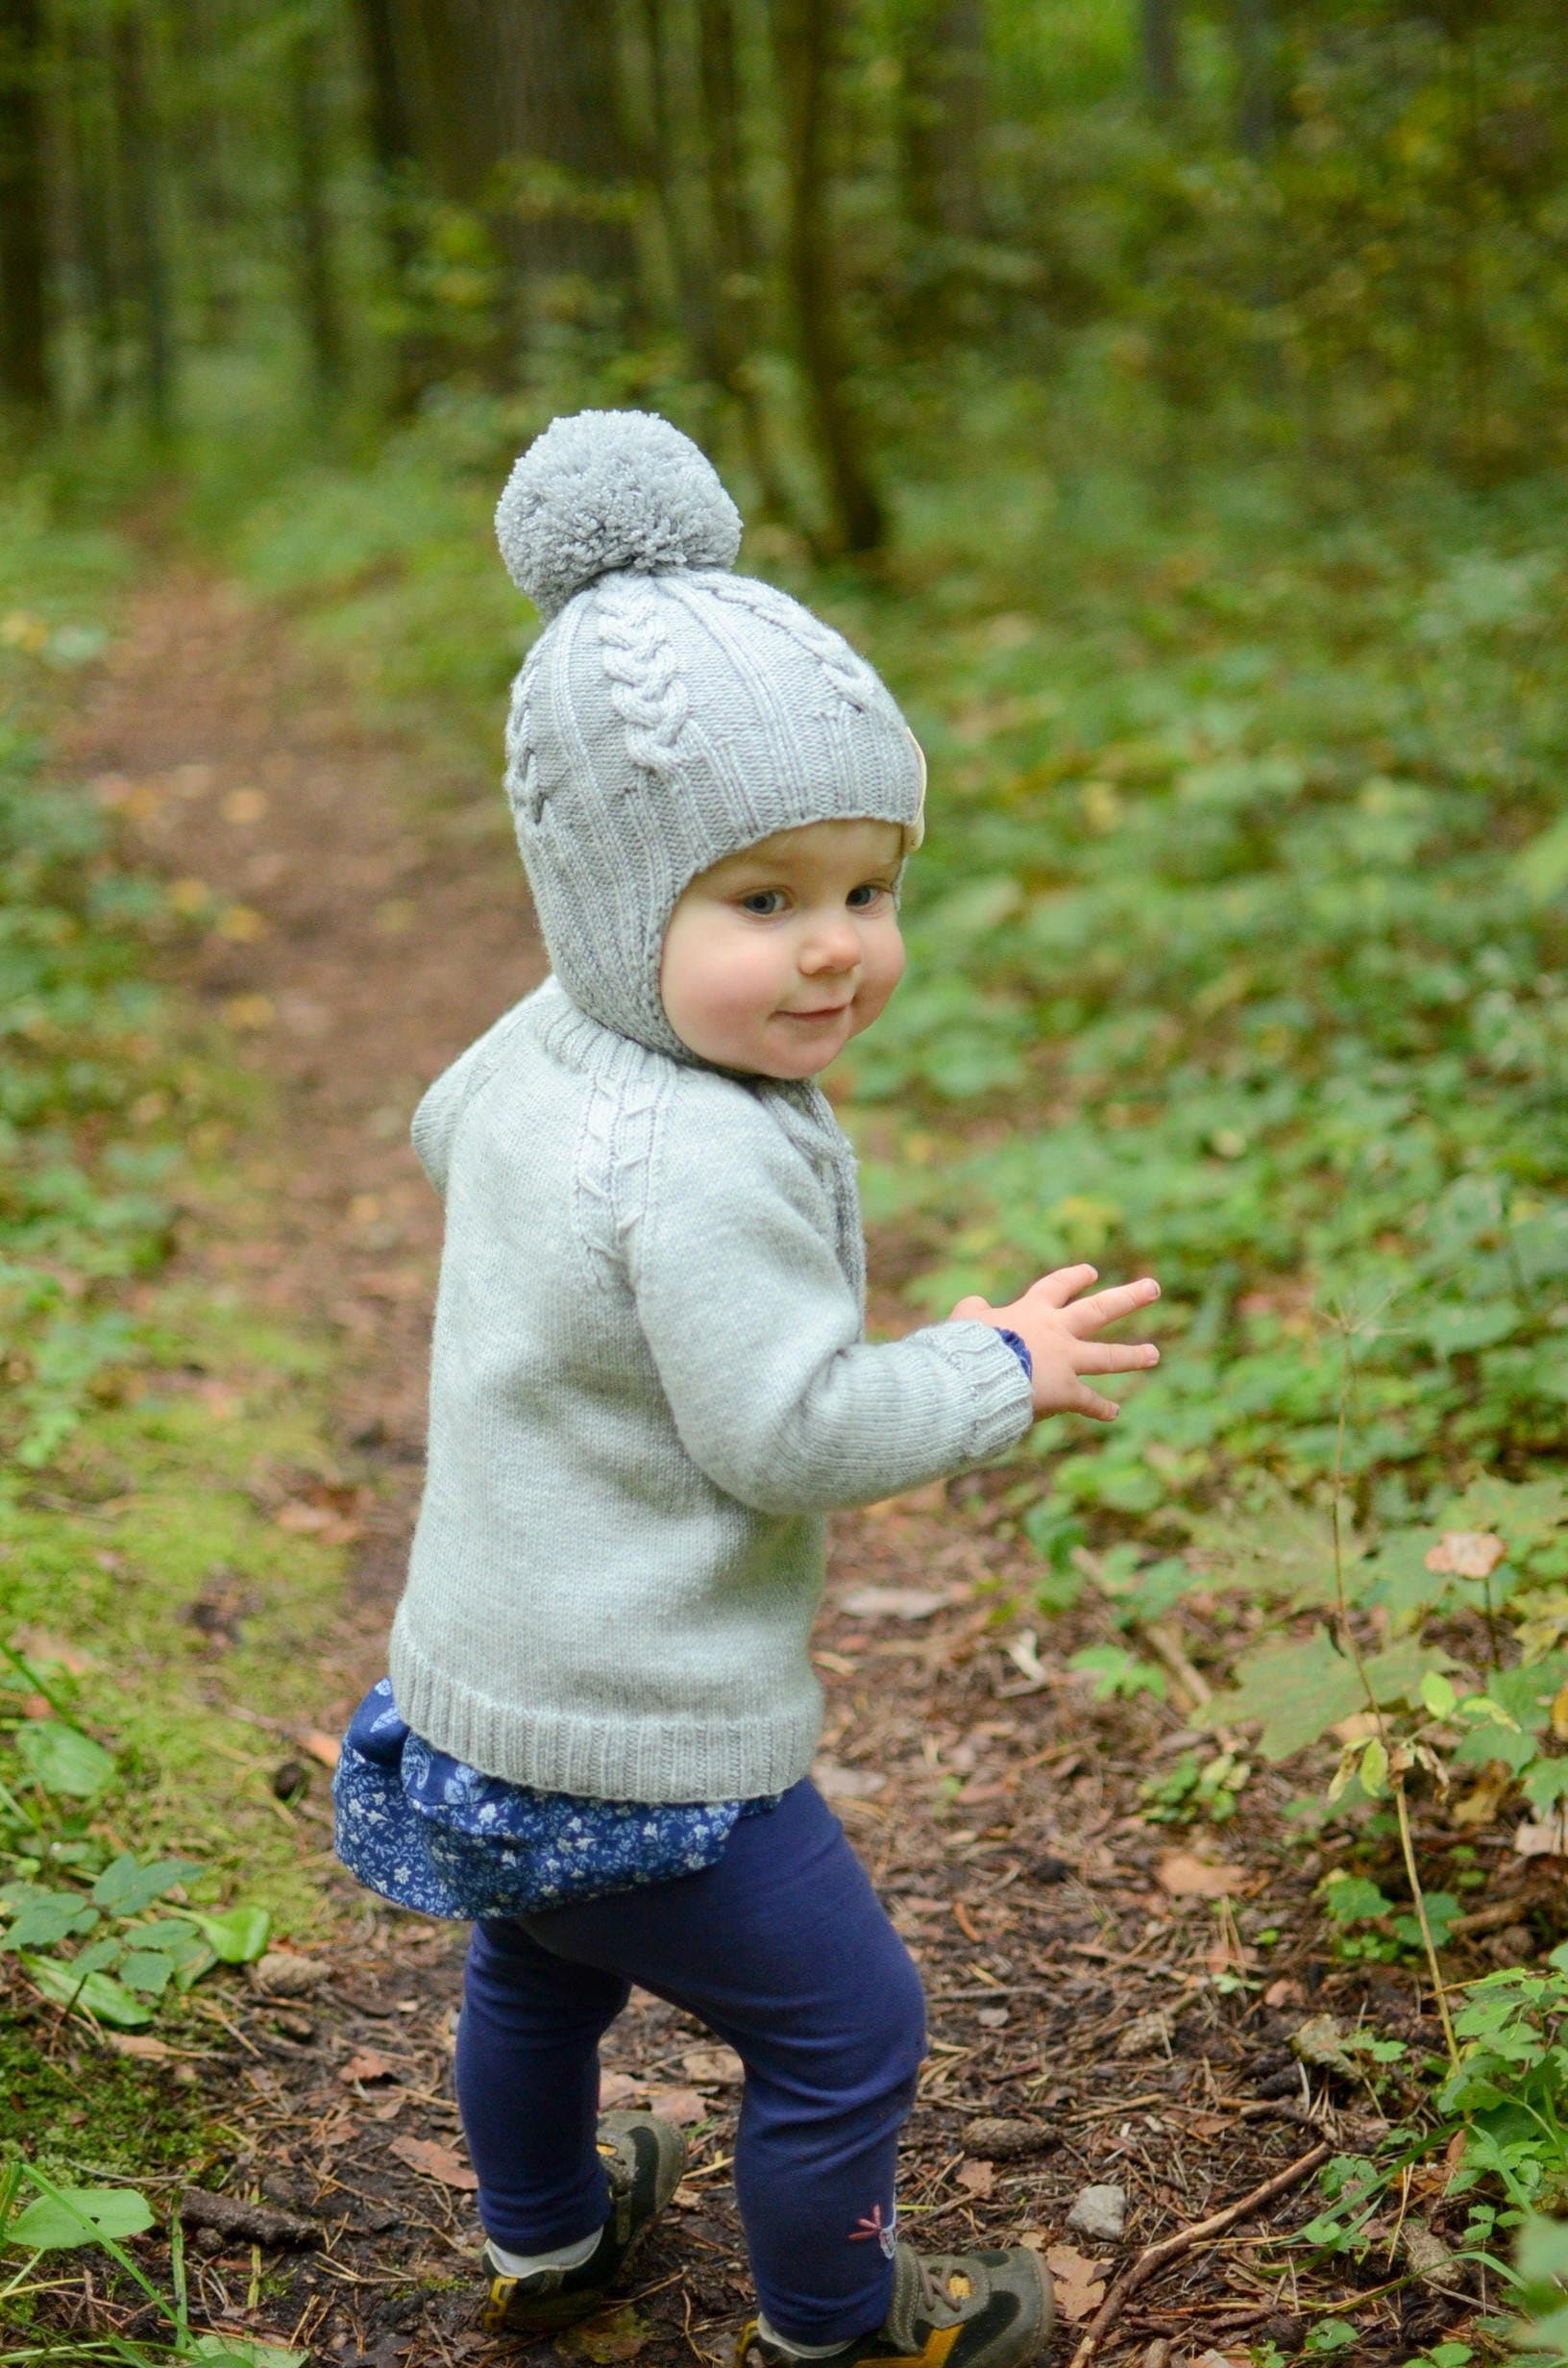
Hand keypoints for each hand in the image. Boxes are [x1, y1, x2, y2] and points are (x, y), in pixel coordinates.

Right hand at [950, 1263, 1160, 1421]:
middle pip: (1099, 1310)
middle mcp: (1056, 1332)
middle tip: (1153, 1288)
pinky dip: (1100, 1407)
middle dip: (1128, 1298)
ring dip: (1132, 1355)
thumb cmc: (966, 1346)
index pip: (1057, 1287)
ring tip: (1153, 1354)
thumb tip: (976, 1303)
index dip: (1074, 1278)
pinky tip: (1113, 1411)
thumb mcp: (964, 1320)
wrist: (977, 1375)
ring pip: (1106, 1356)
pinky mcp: (1065, 1392)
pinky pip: (1087, 1401)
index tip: (1091, 1272)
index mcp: (1031, 1311)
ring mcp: (1065, 1361)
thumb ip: (973, 1310)